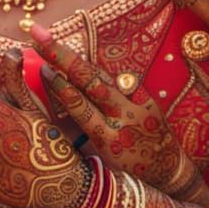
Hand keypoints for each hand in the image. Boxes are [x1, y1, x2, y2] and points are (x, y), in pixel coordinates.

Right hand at [29, 23, 208, 205]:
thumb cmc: (125, 171)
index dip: (61, 87)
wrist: (168, 169)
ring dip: (76, 59)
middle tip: (40, 37)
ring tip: (51, 41)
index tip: (44, 69)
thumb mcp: (99, 162)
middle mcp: (124, 117)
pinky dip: (98, 70)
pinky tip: (80, 59)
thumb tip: (41, 152)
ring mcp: (138, 104)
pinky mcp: (147, 96)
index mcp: (109, 139)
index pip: (80, 106)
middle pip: (90, 80)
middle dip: (62, 56)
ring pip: (103, 75)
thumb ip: (76, 142)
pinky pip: (117, 78)